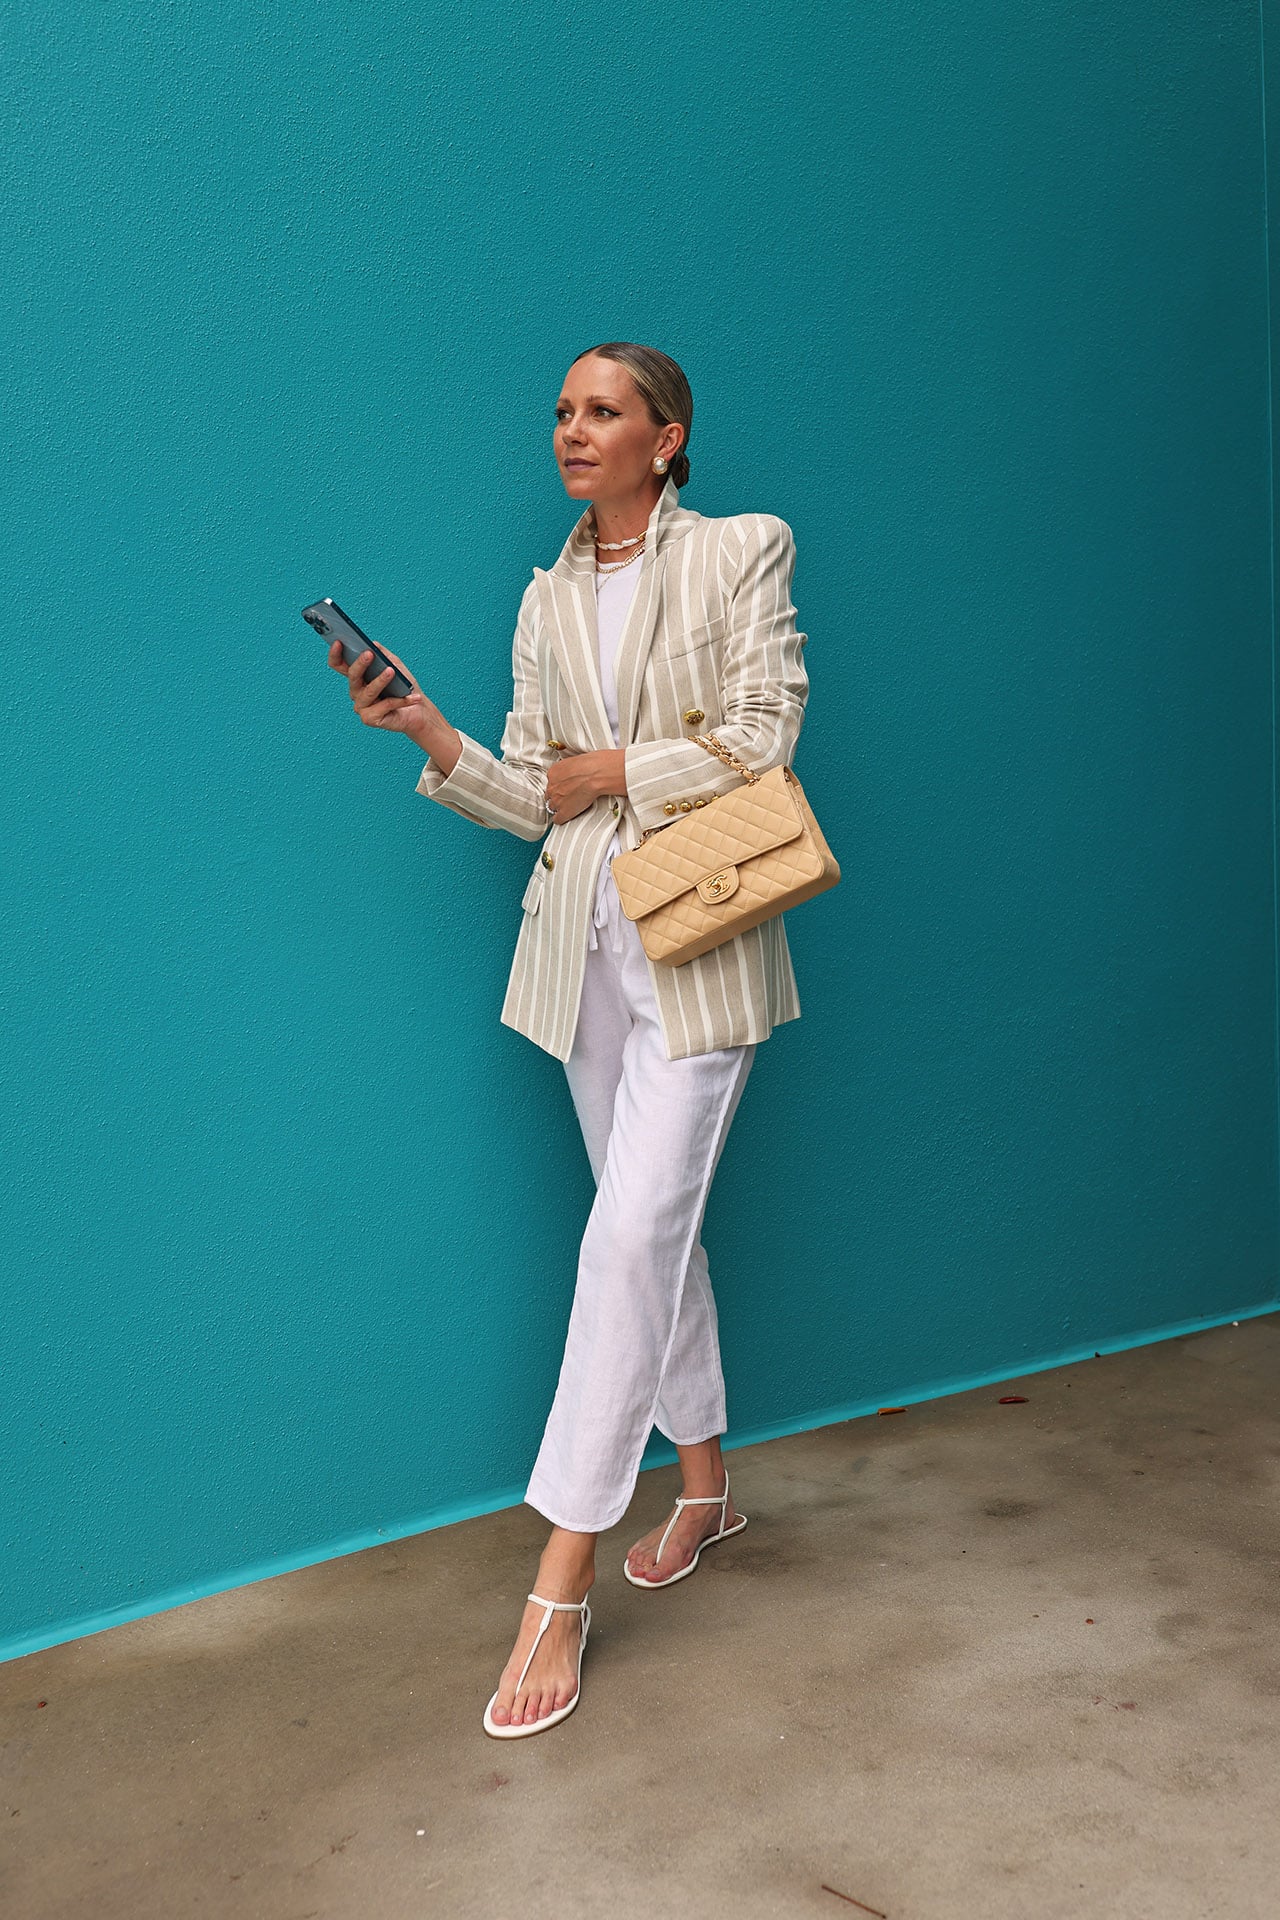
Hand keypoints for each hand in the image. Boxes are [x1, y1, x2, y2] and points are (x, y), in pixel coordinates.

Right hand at [329, 642, 459, 767]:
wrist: (420, 711)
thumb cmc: (404, 688)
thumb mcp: (395, 665)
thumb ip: (383, 654)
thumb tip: (372, 643)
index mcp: (358, 678)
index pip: (339, 665)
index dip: (335, 654)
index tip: (339, 642)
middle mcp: (356, 692)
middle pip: (352, 676)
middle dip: (360, 664)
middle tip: (369, 653)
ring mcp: (361, 707)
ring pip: (368, 691)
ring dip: (380, 681)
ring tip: (391, 672)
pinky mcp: (370, 719)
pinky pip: (384, 706)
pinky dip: (400, 700)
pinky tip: (413, 696)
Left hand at [544, 749, 625, 822]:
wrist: (594, 775)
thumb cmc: (590, 765)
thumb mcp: (573, 761)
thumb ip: (568, 770)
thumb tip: (572, 773)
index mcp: (553, 773)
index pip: (551, 783)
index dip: (559, 786)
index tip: (565, 787)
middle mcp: (552, 787)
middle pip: (549, 795)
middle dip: (557, 796)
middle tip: (567, 796)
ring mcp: (556, 800)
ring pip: (552, 807)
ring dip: (559, 807)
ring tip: (568, 806)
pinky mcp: (564, 812)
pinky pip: (557, 819)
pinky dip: (561, 818)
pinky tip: (566, 817)